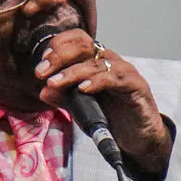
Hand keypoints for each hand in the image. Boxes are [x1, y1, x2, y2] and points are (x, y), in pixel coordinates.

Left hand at [35, 31, 172, 173]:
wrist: (138, 140)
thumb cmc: (113, 119)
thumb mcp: (82, 108)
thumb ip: (64, 98)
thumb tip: (43, 91)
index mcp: (97, 62)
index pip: (77, 40)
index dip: (58, 47)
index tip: (42, 64)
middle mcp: (111, 62)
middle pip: (84, 45)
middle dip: (59, 57)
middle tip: (42, 72)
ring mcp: (125, 72)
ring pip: (96, 63)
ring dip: (71, 72)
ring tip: (55, 83)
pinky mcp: (137, 86)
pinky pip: (115, 78)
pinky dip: (96, 82)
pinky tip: (82, 89)